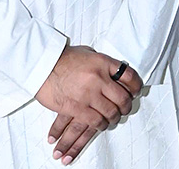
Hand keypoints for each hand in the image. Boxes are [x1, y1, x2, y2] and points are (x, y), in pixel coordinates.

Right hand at [35, 46, 142, 163]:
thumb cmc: (64, 58)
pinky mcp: (75, 107)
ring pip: (111, 112)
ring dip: (114, 118)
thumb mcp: (89, 53)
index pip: (130, 76)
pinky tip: (101, 124)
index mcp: (104, 63)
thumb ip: (103, 62)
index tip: (136, 92)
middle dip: (127, 106)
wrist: (42, 65)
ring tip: (113, 118)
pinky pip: (95, 121)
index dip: (136, 87)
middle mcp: (99, 78)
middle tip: (125, 109)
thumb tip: (115, 70)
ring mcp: (87, 94)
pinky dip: (101, 124)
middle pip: (123, 97)